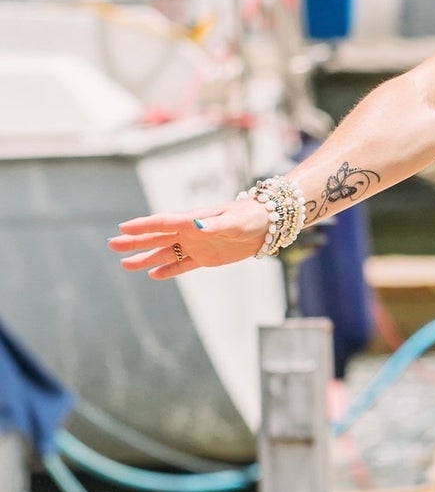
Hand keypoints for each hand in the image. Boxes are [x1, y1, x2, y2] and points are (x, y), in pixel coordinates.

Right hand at [109, 197, 270, 279]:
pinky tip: (153, 274)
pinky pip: (182, 265)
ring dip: (146, 258)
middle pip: (157, 237)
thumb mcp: (232, 221)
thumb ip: (213, 225)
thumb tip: (195, 225)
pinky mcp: (205, 258)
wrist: (266, 224)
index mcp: (193, 219)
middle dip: (135, 241)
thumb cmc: (249, 217)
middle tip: (112, 245)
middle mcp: (190, 232)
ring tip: (125, 264)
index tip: (123, 228)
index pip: (163, 223)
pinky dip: (168, 270)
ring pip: (165, 252)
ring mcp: (196, 245)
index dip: (143, 226)